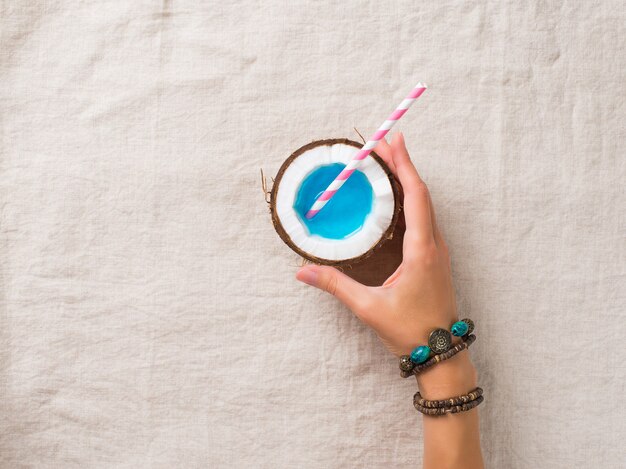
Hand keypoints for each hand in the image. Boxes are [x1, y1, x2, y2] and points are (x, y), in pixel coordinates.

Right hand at [296, 132, 457, 357]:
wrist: (441, 353)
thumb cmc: (410, 331)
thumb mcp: (369, 307)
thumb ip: (335, 285)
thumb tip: (302, 272)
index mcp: (422, 249)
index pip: (416, 196)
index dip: (405, 166)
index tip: (393, 142)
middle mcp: (434, 244)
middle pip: (422, 193)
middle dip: (403, 165)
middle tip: (385, 142)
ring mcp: (437, 251)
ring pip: (425, 205)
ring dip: (408, 180)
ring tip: (389, 162)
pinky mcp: (434, 258)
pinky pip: (425, 219)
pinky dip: (411, 199)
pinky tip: (398, 198)